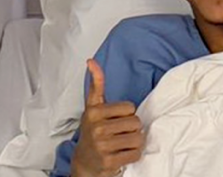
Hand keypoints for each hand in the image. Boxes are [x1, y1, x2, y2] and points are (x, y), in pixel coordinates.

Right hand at [70, 59, 143, 176]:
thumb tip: (91, 61)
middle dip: (132, 128)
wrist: (84, 161)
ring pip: (138, 138)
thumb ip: (96, 84)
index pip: (130, 108)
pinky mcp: (109, 162)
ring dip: (135, 142)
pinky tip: (123, 153)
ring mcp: (102, 146)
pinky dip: (133, 154)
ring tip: (123, 143)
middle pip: (136, 123)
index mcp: (93, 112)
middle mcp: (96, 128)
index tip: (115, 119)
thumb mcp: (92, 106)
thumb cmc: (92, 130)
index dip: (126, 114)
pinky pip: (135, 154)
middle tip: (120, 133)